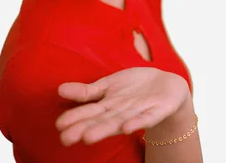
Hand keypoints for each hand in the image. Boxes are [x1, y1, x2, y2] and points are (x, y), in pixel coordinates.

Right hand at [56, 67, 190, 145]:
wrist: (166, 86)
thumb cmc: (134, 88)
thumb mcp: (108, 85)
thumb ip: (87, 92)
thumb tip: (59, 89)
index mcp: (109, 107)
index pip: (90, 113)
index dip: (75, 119)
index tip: (58, 127)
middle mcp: (121, 113)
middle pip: (102, 121)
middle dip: (85, 128)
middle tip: (66, 138)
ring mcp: (139, 112)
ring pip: (120, 121)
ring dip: (105, 129)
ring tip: (89, 137)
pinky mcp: (157, 111)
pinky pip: (147, 117)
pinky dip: (137, 122)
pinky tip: (127, 128)